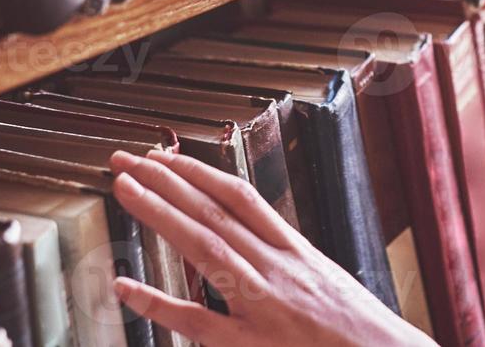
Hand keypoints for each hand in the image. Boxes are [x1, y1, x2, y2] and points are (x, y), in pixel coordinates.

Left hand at [108, 149, 430, 346]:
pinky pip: (197, 320)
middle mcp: (277, 269)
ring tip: (125, 188)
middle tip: (126, 158)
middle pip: (214, 212)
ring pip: (204, 247)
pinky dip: (158, 303)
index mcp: (296, 252)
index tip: (166, 156)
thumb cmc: (360, 331)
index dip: (200, 172)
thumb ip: (289, 261)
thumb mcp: (327, 280)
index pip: (240, 198)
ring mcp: (263, 304)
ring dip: (160, 213)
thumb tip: (256, 241)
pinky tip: (124, 286)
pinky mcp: (250, 345)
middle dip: (167, 180)